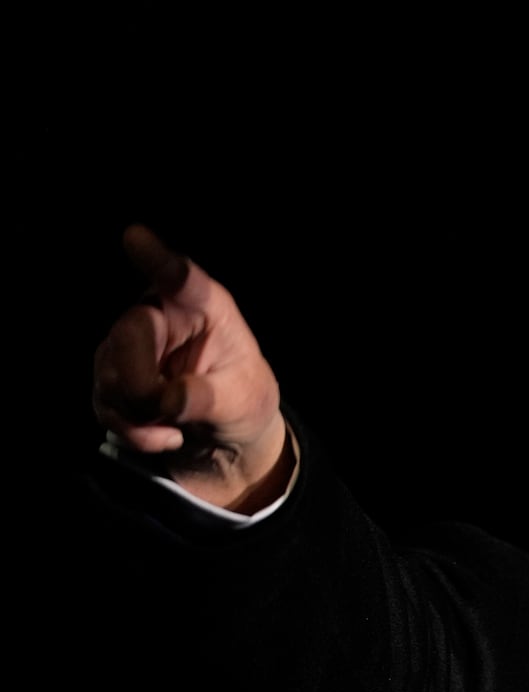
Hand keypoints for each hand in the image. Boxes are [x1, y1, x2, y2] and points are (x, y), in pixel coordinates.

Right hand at [93, 225, 291, 511]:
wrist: (226, 437)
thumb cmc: (243, 400)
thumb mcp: (242, 401)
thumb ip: (209, 397)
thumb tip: (168, 400)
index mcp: (204, 308)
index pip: (181, 280)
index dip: (156, 259)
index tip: (135, 236)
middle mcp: (159, 316)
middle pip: (130, 336)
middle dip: (144, 386)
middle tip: (169, 412)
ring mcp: (128, 346)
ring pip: (111, 377)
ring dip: (142, 416)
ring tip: (179, 425)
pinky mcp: (110, 377)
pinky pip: (105, 405)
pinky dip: (134, 432)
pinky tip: (164, 435)